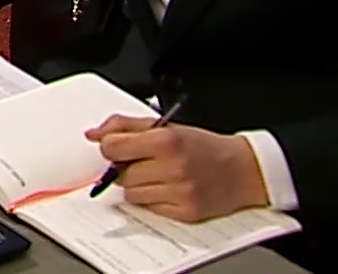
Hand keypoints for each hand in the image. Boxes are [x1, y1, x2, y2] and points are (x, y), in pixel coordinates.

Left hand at [85, 117, 268, 222]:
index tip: (117, 147)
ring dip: (138, 185)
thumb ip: (126, 126)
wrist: (243, 170)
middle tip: (144, 161)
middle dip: (125, 167)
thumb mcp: (167, 126)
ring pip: (131, 194)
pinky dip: (153, 200)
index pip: (113, 147)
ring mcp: (179, 192)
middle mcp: (173, 167)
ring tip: (158, 175)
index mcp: (166, 140)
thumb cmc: (204, 146)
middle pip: (120, 174)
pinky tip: (169, 188)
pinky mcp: (185, 212)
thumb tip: (93, 134)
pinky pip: (149, 209)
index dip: (110, 147)